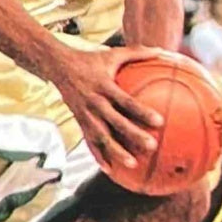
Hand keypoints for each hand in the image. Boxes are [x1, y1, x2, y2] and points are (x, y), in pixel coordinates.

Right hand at [53, 46, 163, 172]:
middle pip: (115, 122)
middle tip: (152, 146)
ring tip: (133, 164)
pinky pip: (89, 141)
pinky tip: (110, 170)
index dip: (141, 112)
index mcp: (104, 86)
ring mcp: (85, 114)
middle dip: (133, 135)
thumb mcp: (112, 54)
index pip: (125, 101)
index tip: (159, 121)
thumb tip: (163, 51)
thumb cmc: (90, 59)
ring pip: (101, 136)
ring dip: (116, 151)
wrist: (58, 66)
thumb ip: (137, 52)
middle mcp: (94, 102)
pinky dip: (98, 156)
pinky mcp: (79, 121)